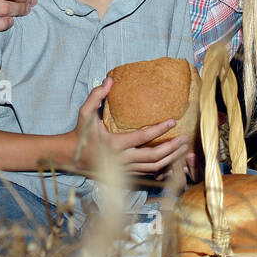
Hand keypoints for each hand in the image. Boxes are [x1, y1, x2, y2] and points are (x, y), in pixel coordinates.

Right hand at [71, 79, 190, 180]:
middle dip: (172, 148)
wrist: (72, 158)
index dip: (159, 129)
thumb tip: (109, 80)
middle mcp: (122, 159)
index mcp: (114, 144)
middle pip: (154, 156)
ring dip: (171, 159)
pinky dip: (163, 168)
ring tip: (184, 149)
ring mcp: (125, 169)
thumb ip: (96, 96)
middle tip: (185, 138)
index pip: (142, 137)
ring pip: (154, 168)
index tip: (172, 121)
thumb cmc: (80, 134)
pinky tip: (173, 160)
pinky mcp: (126, 175)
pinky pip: (149, 174)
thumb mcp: (84, 114)